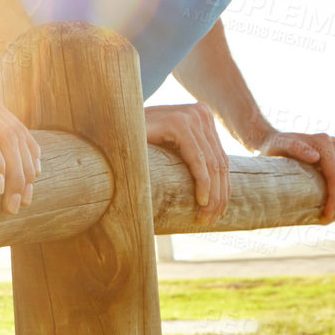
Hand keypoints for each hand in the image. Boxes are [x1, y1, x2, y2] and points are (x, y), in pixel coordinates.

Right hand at [143, 102, 229, 225]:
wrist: (112, 127)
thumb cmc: (139, 144)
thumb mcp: (173, 149)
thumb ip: (193, 158)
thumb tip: (217, 194)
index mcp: (203, 117)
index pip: (220, 159)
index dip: (223, 189)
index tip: (217, 214)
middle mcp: (201, 112)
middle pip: (219, 163)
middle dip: (219, 196)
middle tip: (211, 221)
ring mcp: (191, 115)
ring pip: (212, 164)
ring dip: (213, 196)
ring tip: (205, 217)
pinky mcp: (179, 123)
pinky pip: (198, 159)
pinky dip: (203, 183)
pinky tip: (201, 201)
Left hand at [258, 131, 334, 223]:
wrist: (269, 140)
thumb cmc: (272, 146)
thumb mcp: (280, 146)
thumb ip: (295, 147)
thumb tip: (316, 158)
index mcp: (323, 143)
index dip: (334, 199)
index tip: (326, 217)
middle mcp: (331, 144)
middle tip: (326, 222)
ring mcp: (333, 150)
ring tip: (327, 218)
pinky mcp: (332, 157)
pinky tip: (328, 207)